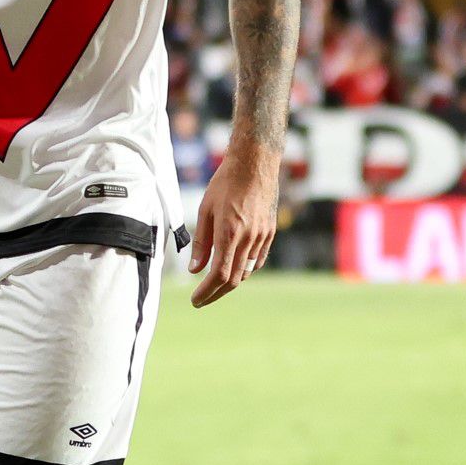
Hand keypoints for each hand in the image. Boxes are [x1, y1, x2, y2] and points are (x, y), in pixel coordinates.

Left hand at [187, 143, 280, 307]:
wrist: (255, 164)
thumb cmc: (225, 183)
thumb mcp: (205, 210)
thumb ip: (201, 242)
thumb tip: (195, 270)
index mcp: (229, 233)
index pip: (219, 275)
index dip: (206, 292)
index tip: (195, 299)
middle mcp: (248, 238)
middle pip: (234, 279)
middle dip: (216, 294)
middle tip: (201, 299)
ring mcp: (262, 237)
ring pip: (246, 271)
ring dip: (230, 282)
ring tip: (214, 284)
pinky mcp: (270, 232)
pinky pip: (257, 260)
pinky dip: (245, 269)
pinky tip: (234, 268)